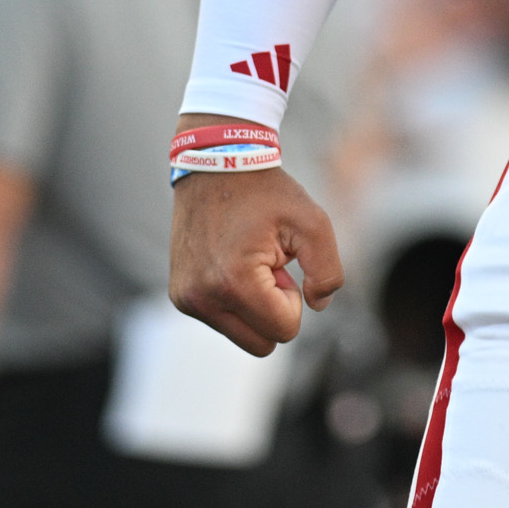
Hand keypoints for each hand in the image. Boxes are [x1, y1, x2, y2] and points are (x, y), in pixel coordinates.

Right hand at [170, 153, 344, 356]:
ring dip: (255, 305)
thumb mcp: (314, 222)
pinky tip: (233, 262)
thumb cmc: (267, 192)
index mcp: (234, 283)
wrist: (217, 162)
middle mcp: (202, 298)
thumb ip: (328, 272)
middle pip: (261, 345)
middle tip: (269, 265)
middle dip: (274, 310)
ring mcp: (186, 299)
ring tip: (250, 261)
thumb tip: (317, 306)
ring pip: (242, 336)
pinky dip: (235, 300)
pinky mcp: (180, 296)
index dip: (294, 299)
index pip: (284, 331)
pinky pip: (222, 320)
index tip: (283, 263)